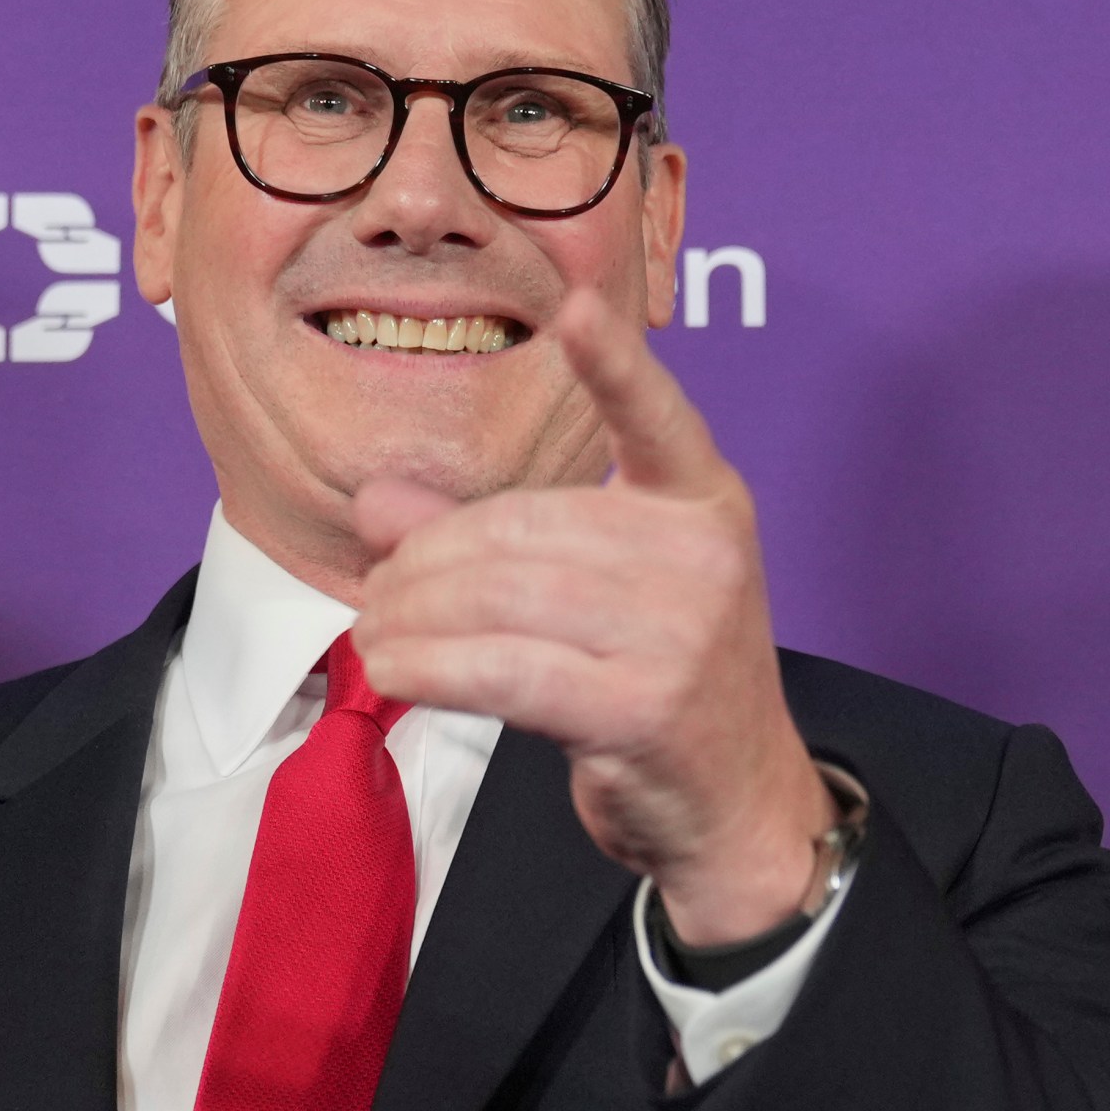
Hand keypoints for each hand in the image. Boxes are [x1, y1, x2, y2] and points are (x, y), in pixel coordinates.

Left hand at [352, 291, 835, 945]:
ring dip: (414, 618)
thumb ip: (492, 539)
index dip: (616, 363)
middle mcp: (702, 555)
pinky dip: (434, 668)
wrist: (736, 803)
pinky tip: (393, 671)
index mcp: (701, 502)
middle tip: (377, 591)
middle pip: (523, 527)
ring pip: (504, 598)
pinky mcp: (645, 706)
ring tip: (373, 634)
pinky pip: (509, 670)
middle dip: (429, 560)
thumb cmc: (653, 679)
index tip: (576, 307)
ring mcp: (682, 632)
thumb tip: (378, 505)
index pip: (656, 417)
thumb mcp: (594, 594)